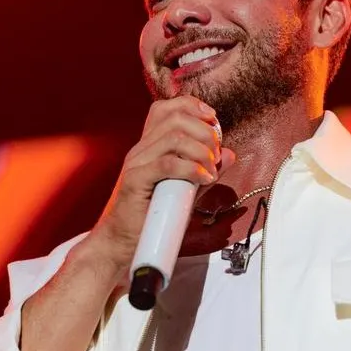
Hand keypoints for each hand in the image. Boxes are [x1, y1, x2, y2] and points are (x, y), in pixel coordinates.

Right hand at [88, 96, 235, 269]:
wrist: (122, 243)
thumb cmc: (152, 218)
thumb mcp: (186, 189)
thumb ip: (205, 170)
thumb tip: (229, 154)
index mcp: (149, 146)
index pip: (166, 108)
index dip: (193, 107)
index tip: (214, 124)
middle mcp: (141, 149)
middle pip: (175, 118)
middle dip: (205, 132)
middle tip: (215, 155)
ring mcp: (136, 163)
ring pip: (174, 137)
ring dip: (202, 151)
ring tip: (210, 170)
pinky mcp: (135, 180)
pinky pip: (167, 164)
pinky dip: (192, 168)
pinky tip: (204, 179)